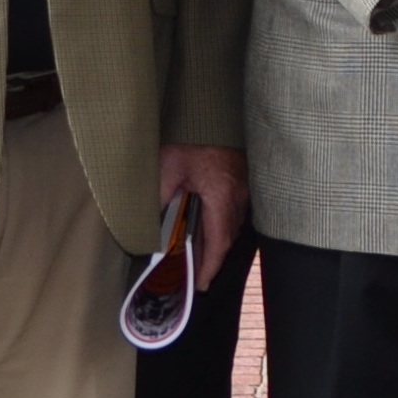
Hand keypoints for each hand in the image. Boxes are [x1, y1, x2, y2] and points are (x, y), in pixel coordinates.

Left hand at [154, 143, 248, 293]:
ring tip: (199, 254)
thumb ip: (161, 199)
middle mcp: (238, 195)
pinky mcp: (243, 179)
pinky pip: (235, 210)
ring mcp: (244, 187)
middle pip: (227, 237)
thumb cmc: (190, 137)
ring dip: (217, 241)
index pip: (218, 243)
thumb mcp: (166, 167)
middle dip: (212, 259)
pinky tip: (208, 226)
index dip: (209, 268)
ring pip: (233, 224)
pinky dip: (222, 224)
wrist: (209, 112)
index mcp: (221, 196)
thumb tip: (153, 228)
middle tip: (195, 275)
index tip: (200, 285)